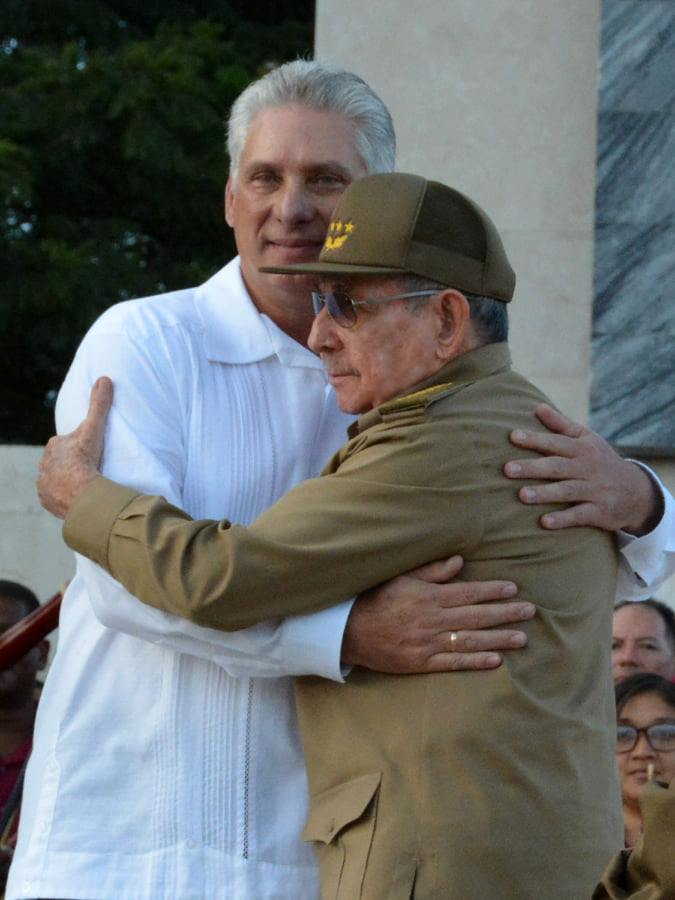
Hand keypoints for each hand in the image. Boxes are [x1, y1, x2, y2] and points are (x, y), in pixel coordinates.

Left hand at [37, 376, 112, 518]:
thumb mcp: (94, 429)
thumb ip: (99, 404)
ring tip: (84, 485)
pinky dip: (62, 497)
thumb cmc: (85, 459)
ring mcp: (44, 484)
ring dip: (66, 481)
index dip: (77, 447)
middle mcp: (44, 464)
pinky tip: (76, 497)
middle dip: (70, 463)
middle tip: (89, 469)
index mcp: (53, 446)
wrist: (80, 493)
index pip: (64, 443)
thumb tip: (104, 378)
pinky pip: (54, 497)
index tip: (89, 453)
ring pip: (55, 479)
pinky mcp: (46, 500)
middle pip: (59, 461)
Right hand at [342, 555, 533, 672]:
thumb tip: (459, 561)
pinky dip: (476, 661)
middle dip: (505, 613)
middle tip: (530, 611)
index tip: (513, 589)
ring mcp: (428, 643)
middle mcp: (433, 620)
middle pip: (476, 616)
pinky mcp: (422, 663)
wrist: (350, 631)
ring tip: (522, 638)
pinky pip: (454, 662)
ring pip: (470, 640)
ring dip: (498, 638)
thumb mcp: (402, 577)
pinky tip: (496, 660)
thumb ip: (431, 571)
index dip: (492, 591)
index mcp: (429, 597)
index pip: (468, 592)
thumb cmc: (377, 599)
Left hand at [504, 404, 661, 534]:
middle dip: (532, 467)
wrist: (637, 492)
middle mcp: (587, 468)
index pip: (556, 442)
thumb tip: (537, 406)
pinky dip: (563, 519)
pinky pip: (580, 515)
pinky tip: (544, 522)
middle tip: (507, 469)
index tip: (513, 436)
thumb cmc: (601, 461)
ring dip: (544, 493)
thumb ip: (561, 424)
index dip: (535, 439)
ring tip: (521, 495)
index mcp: (582, 448)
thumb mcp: (587, 439)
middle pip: (557, 466)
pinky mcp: (599, 512)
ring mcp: (594, 490)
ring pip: (567, 491)